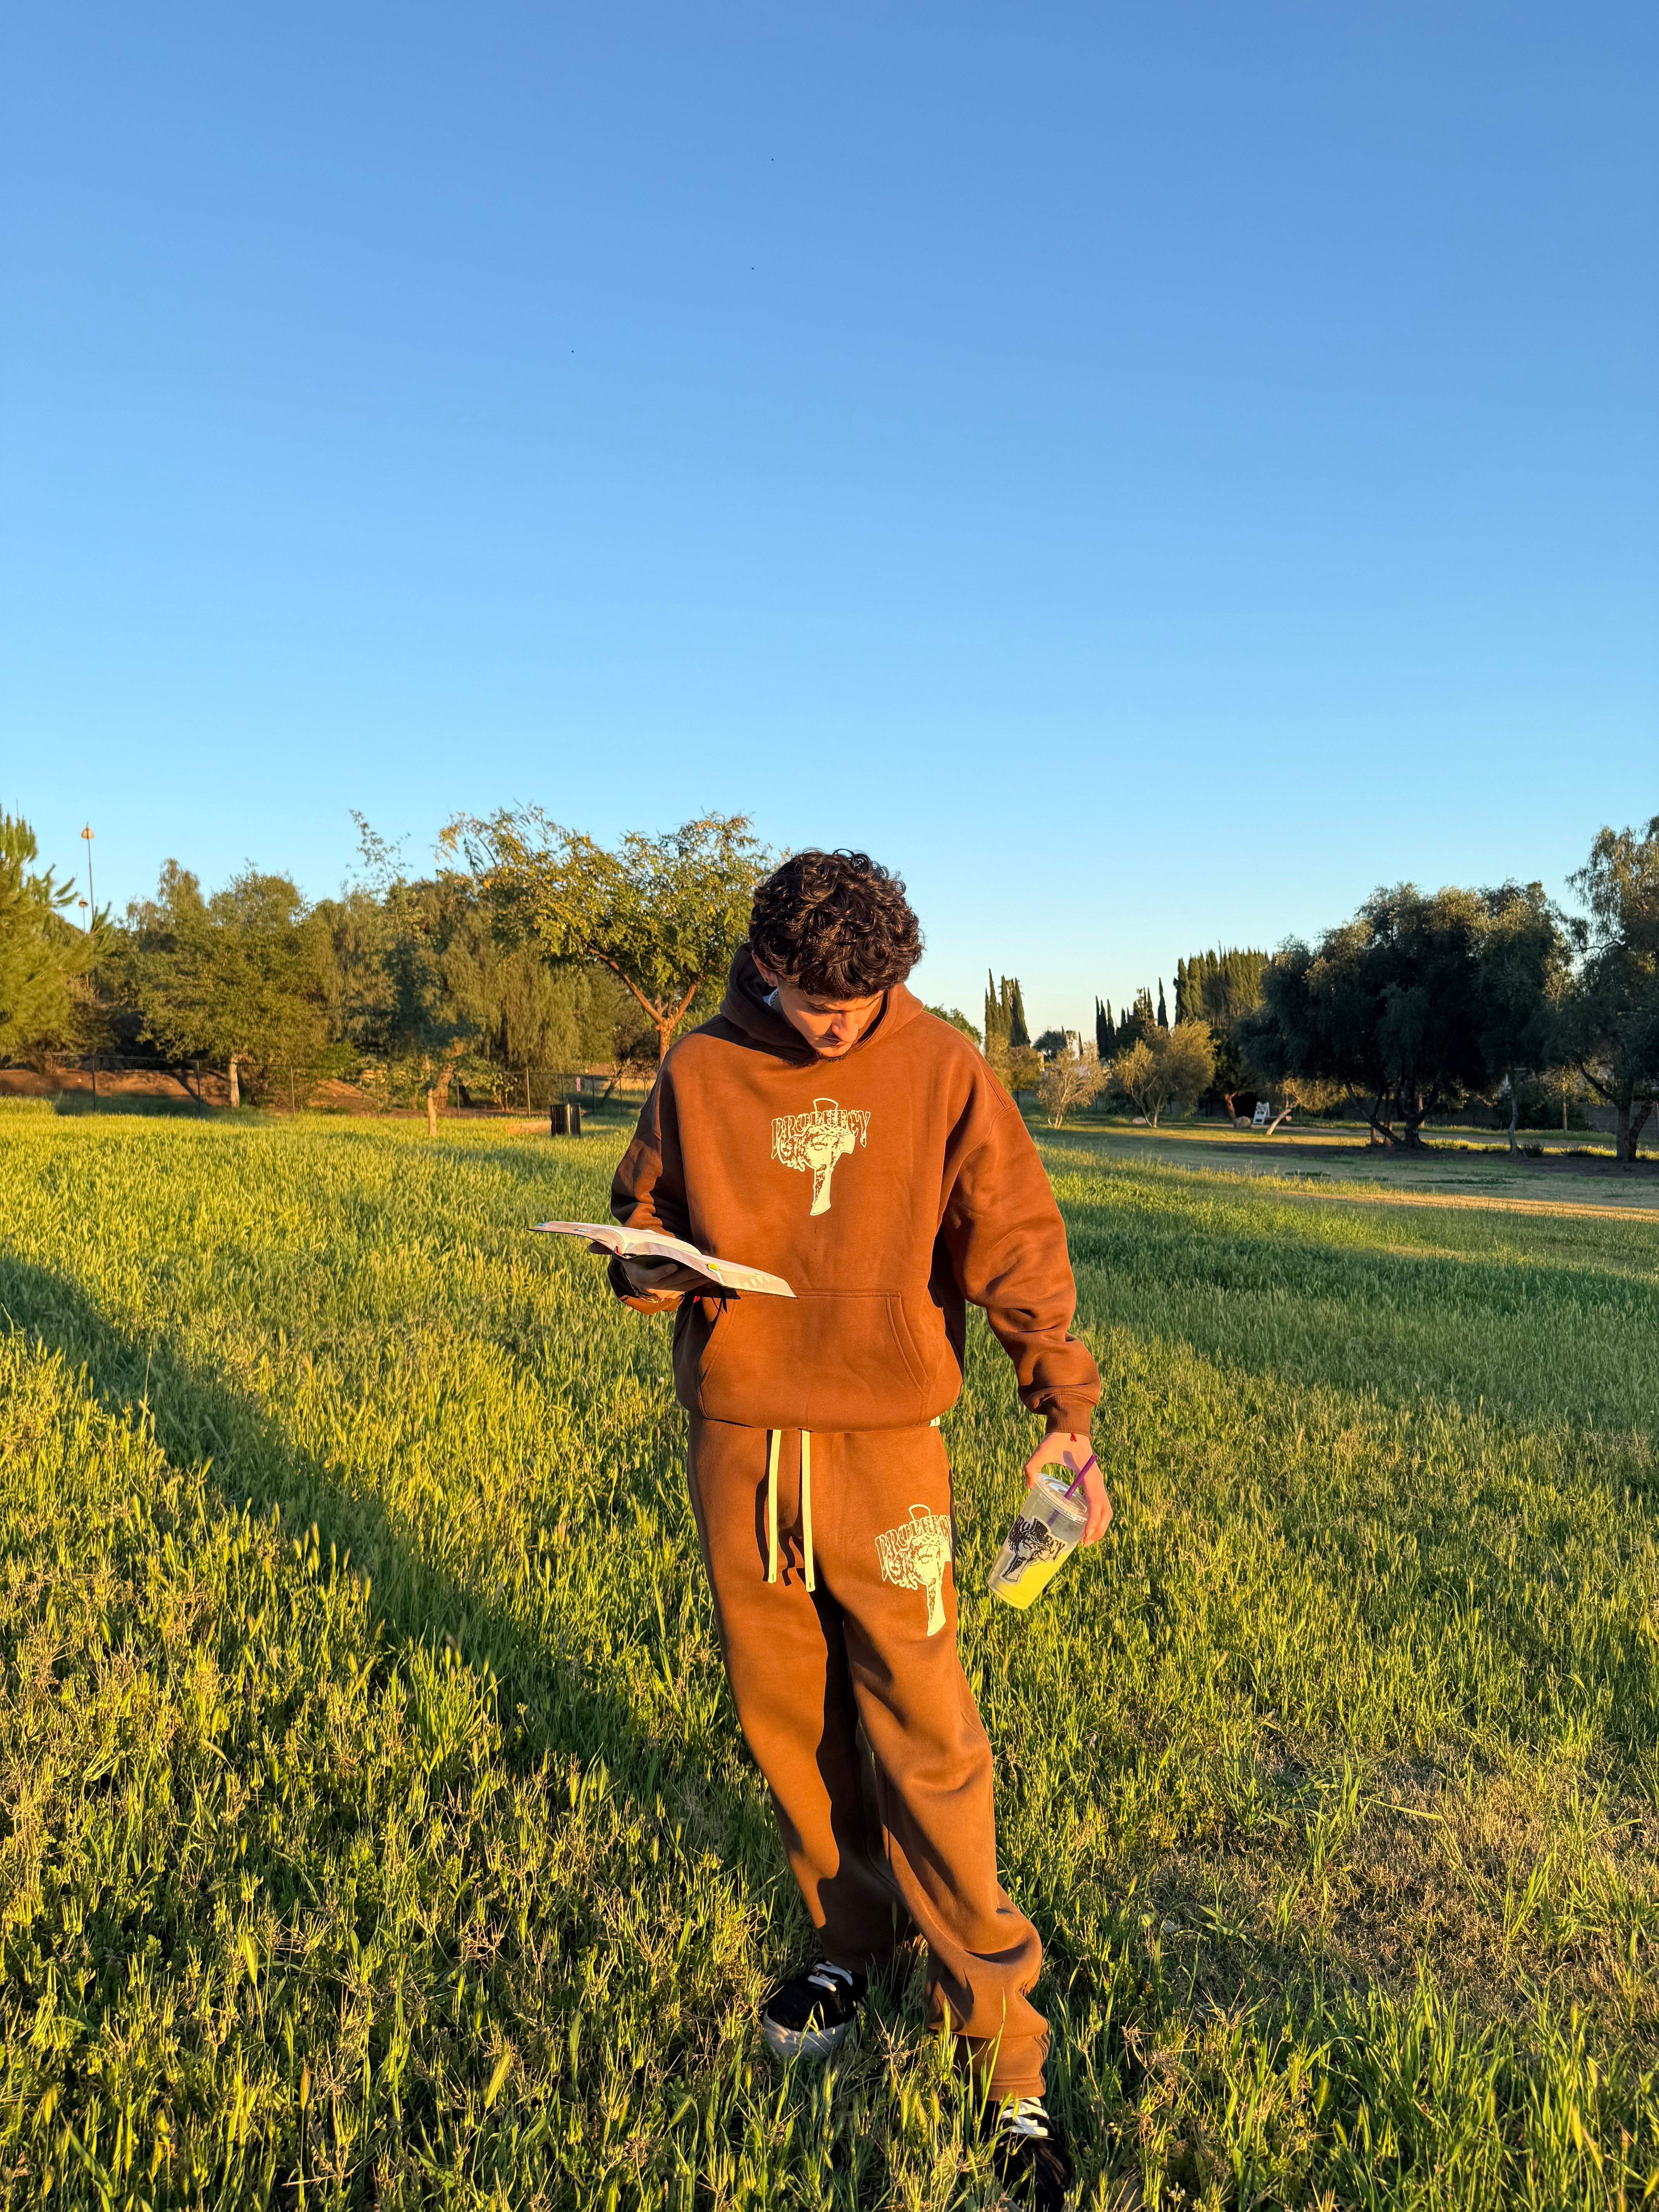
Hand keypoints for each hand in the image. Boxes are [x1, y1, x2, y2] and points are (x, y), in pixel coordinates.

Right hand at [611, 1253, 718, 1296]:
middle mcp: (654, 1288)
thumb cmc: (631, 1257)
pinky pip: (690, 1287)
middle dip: (688, 1275)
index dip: (662, 1273)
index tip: (672, 1265)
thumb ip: (607, 1248)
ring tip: (710, 1270)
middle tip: (701, 1267)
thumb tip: (589, 1247)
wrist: (638, 1273)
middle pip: (673, 1283)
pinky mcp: (677, 1290)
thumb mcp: (620, 1252)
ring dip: (697, 1279)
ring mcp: (666, 1291)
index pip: (651, 1278)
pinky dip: (701, 1282)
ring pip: (684, 1286)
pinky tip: (712, 1275)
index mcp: (640, 1278)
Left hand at [1022, 1427, 1111, 1545]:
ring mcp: (1098, 1481)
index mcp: (1087, 1474)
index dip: (1093, 1520)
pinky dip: (1099, 1516)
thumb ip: (1031, 1467)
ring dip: (1101, 1525)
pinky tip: (1088, 1526)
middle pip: (1106, 1509)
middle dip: (1098, 1529)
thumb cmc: (1057, 1439)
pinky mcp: (1095, 1482)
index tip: (1085, 1535)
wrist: (1071, 1426)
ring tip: (1087, 1540)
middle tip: (1084, 1543)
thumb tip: (1029, 1486)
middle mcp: (1097, 1479)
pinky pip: (1102, 1502)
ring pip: (1107, 1508)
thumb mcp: (1041, 1451)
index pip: (1095, 1501)